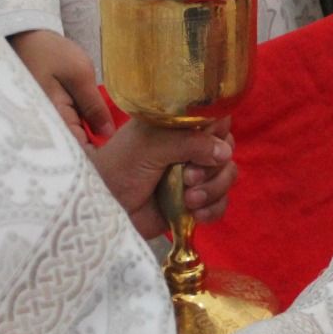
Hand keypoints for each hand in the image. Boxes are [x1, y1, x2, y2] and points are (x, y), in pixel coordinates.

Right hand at [8, 29, 114, 145]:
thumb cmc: (51, 53)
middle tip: (109, 125)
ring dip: (86, 129)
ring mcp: (44, 120)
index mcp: (53, 119)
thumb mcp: (80, 75)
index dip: (99, 149)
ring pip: (70, 135)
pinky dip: (77, 120)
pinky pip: (64, 124)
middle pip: (73, 146)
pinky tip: (87, 111)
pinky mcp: (46, 113)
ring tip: (100, 117)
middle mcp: (45, 126)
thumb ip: (94, 106)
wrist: (25, 37)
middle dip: (93, 140)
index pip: (78, 150)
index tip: (116, 141)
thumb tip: (108, 134)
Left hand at [87, 118, 237, 238]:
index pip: (215, 119)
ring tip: (189, 199)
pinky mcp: (193, 203)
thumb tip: (225, 152)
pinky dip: (213, 209)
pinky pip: (220, 204)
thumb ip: (188, 142)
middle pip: (227, 149)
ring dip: (214, 189)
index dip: (218, 133)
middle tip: (188, 176)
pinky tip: (195, 214)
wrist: (105, 208)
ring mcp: (193, 176)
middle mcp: (188, 148)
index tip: (206, 145)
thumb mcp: (150, 145)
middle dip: (214, 166)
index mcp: (177, 126)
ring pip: (227, 177)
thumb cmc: (118, 168)